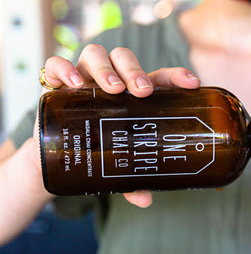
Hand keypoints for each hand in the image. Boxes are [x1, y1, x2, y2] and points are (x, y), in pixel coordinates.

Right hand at [41, 46, 200, 205]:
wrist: (59, 155)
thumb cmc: (98, 151)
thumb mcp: (117, 165)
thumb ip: (131, 180)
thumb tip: (145, 199)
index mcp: (133, 94)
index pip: (158, 76)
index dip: (176, 75)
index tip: (192, 83)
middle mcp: (110, 80)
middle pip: (124, 58)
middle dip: (135, 71)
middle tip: (143, 92)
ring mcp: (83, 78)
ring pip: (95, 54)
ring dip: (106, 69)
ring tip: (113, 90)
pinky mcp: (56, 84)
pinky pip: (55, 65)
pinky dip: (64, 69)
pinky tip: (75, 84)